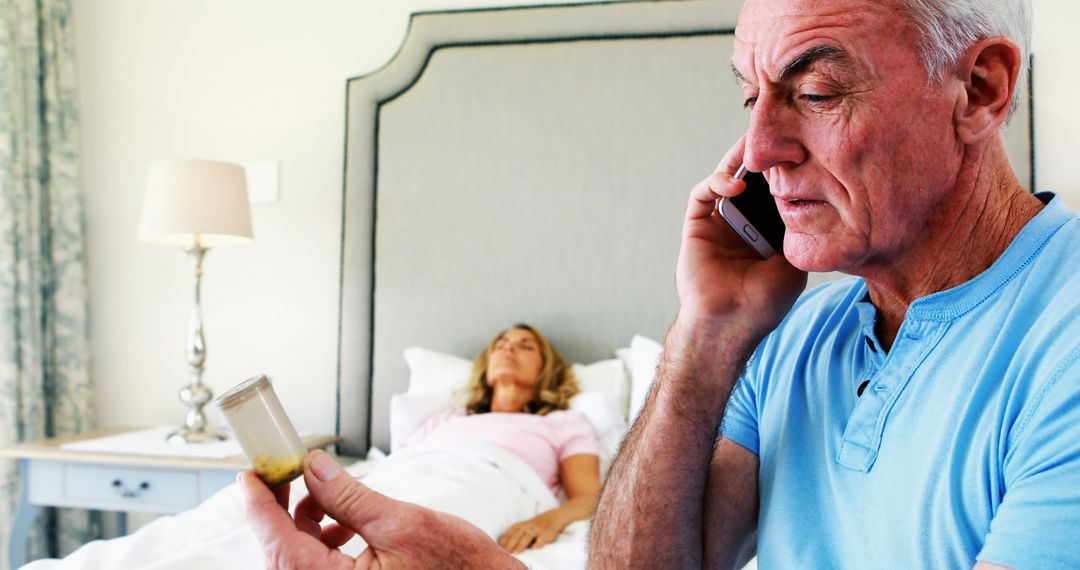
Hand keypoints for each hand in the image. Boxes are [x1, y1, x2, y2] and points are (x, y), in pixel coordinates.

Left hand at [241, 449, 524, 569]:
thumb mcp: (402, 523)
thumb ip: (349, 497)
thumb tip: (311, 467)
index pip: (276, 543)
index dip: (258, 506)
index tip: (248, 475)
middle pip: (281, 555)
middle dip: (282, 512)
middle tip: (288, 474)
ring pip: (297, 564)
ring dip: (304, 528)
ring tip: (329, 500)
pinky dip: (322, 547)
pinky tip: (346, 528)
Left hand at [498, 508, 567, 552]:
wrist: (554, 517)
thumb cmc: (534, 526)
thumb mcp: (522, 528)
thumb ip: (513, 535)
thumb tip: (501, 547)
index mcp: (520, 526)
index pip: (509, 534)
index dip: (503, 542)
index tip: (498, 551)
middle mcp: (528, 526)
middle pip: (517, 535)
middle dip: (510, 544)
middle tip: (505, 553)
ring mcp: (537, 529)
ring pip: (528, 536)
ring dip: (521, 544)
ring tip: (516, 552)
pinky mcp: (547, 532)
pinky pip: (542, 538)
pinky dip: (538, 543)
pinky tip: (535, 549)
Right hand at [676, 135, 806, 339]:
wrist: (731, 323)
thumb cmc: (763, 303)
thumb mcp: (794, 263)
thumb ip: (799, 232)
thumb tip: (815, 200)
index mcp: (764, 234)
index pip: (774, 193)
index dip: (784, 171)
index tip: (802, 149)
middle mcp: (741, 224)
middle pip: (751, 179)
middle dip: (763, 157)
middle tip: (777, 132)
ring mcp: (718, 223)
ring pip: (727, 179)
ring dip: (740, 159)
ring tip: (758, 143)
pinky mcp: (697, 225)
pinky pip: (705, 193)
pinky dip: (719, 182)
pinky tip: (737, 183)